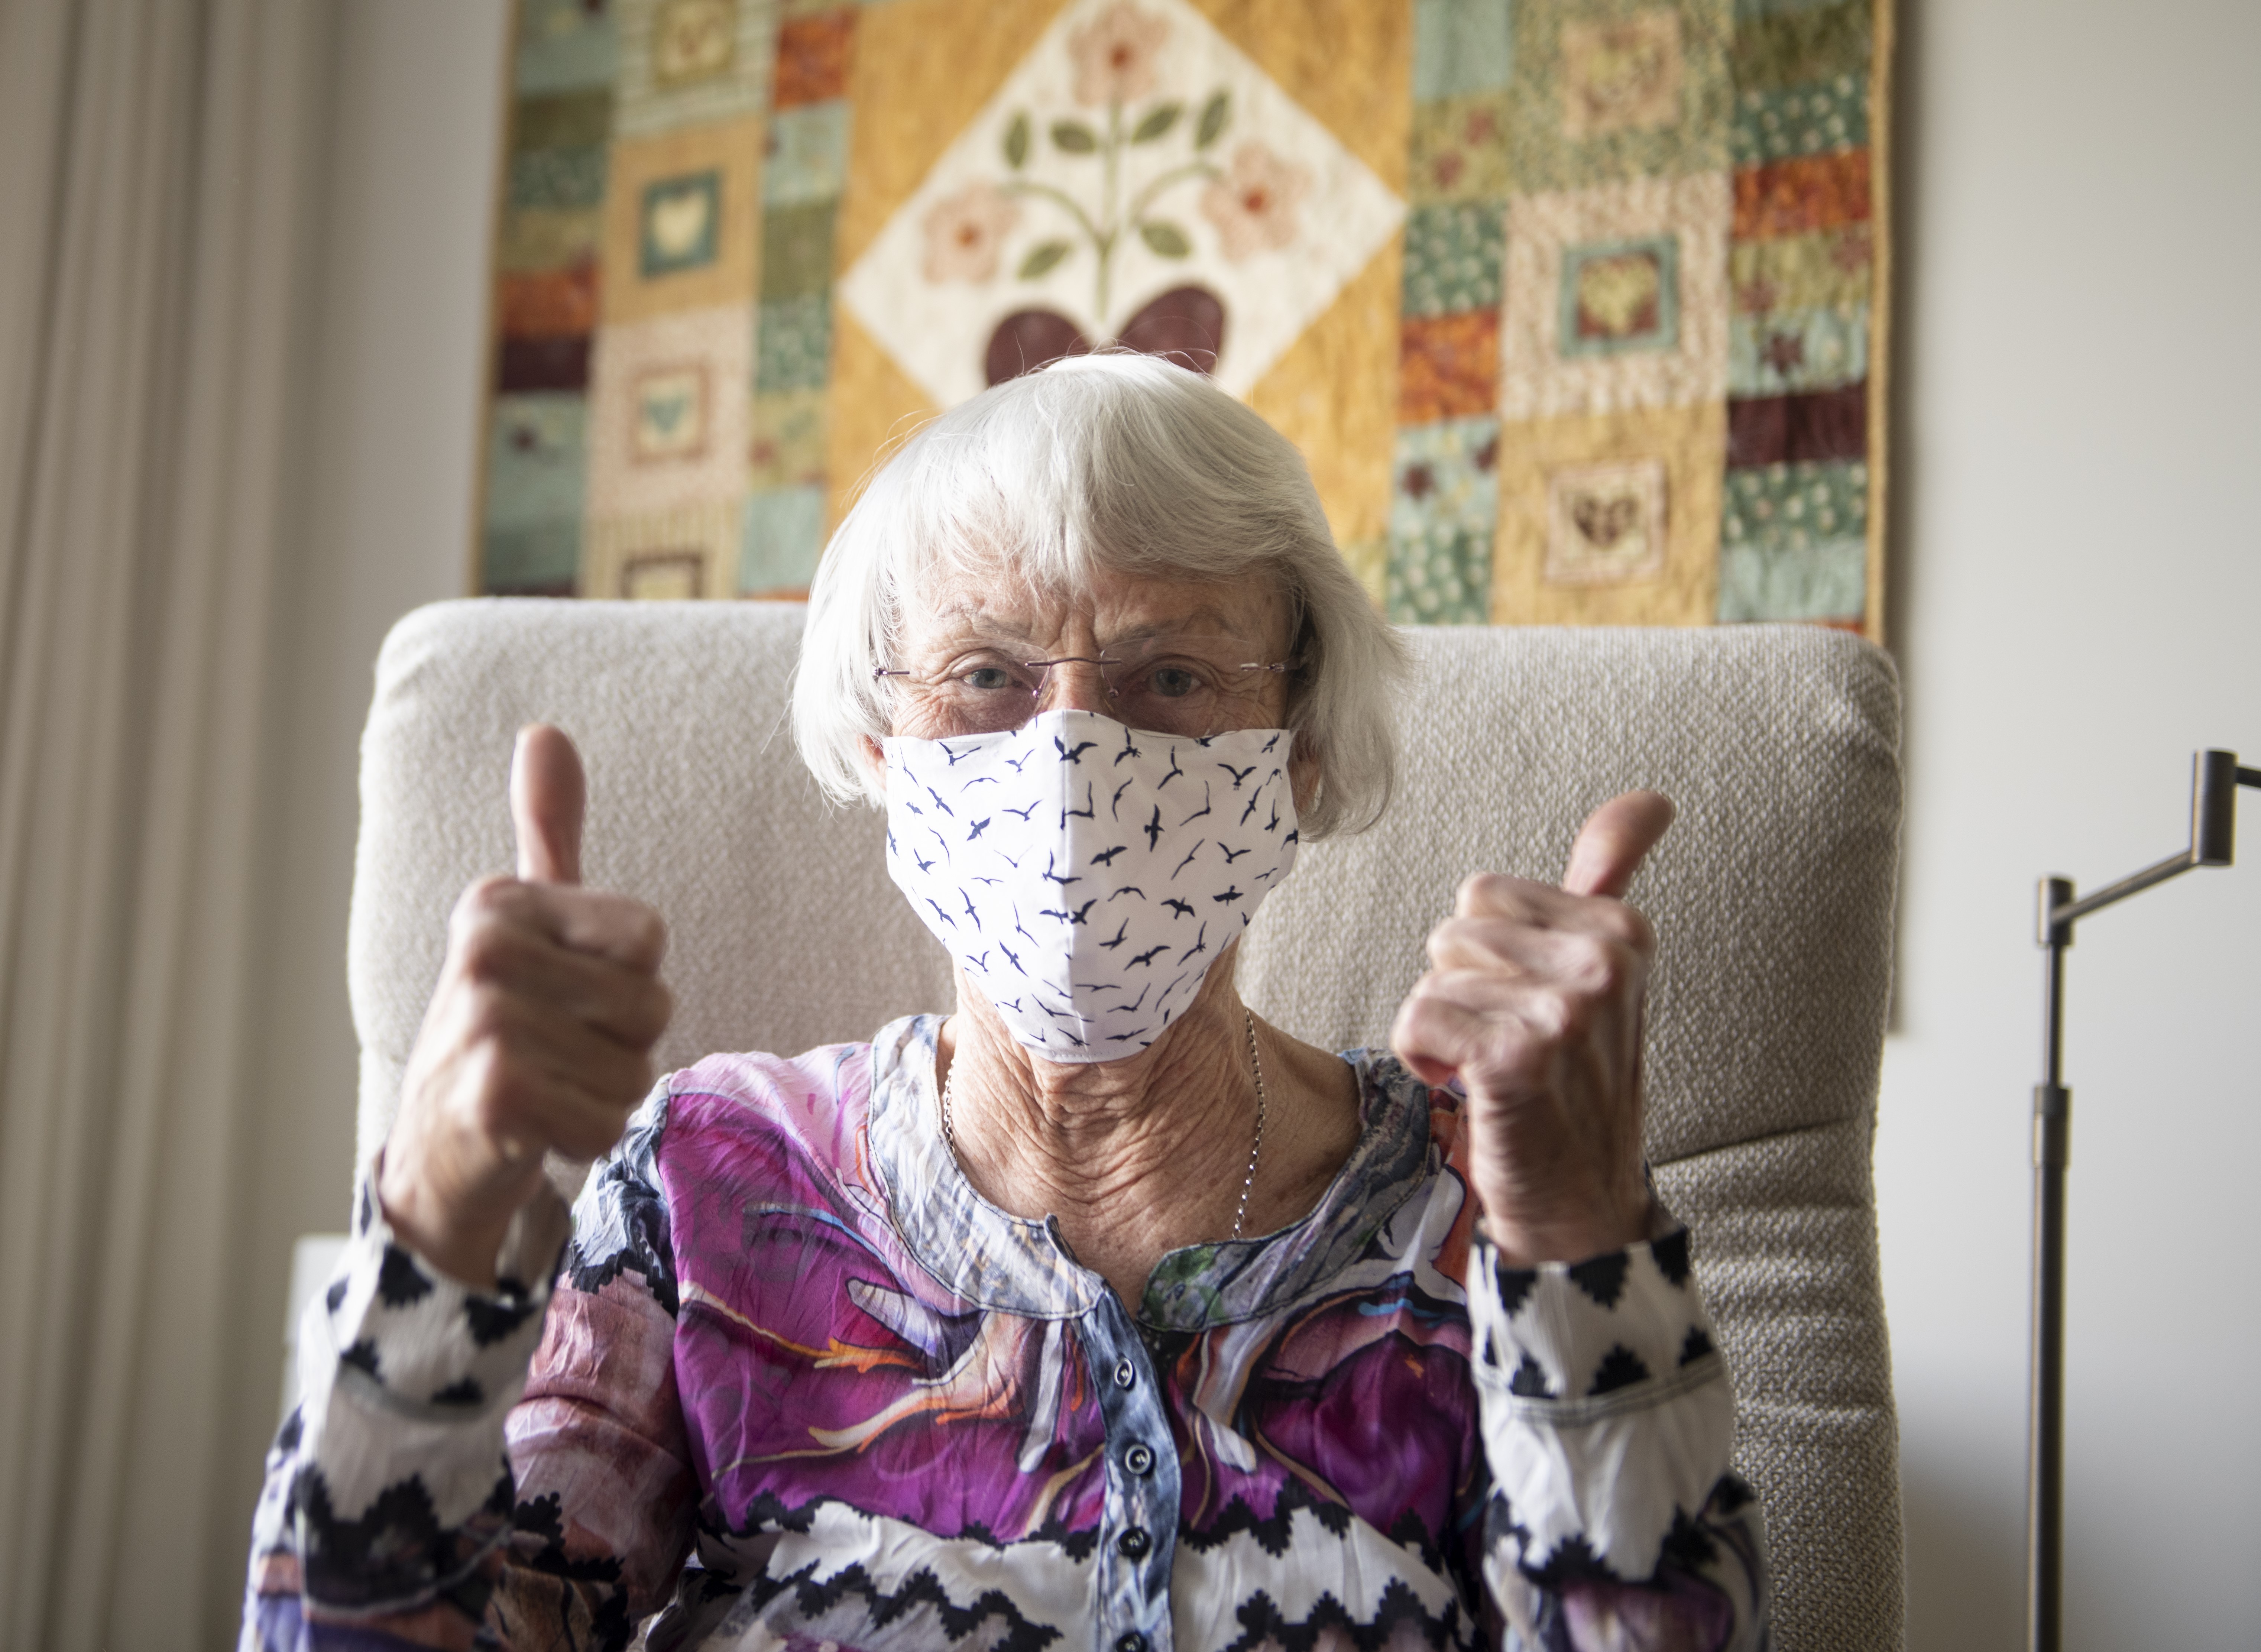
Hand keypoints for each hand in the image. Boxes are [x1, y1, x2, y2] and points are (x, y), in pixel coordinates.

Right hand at [378, 725, 671, 1286]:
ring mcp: (485, 1023)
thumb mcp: (525, 925)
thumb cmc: (503, 1034)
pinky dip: (582, 1142)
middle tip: (554, 1057)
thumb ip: (546, 831)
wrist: (437, 1154)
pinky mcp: (495, 1097)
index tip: (566, 998)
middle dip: (620, 1049)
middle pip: (652, 1007)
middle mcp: (486, 951)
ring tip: (543, 1094)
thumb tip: (545, 731)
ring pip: (633, 1074)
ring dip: (602, 1098)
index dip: (628, 982)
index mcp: (501, 903)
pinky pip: (605, 1123)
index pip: (649, 938)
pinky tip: (532, 1134)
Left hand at [1390, 792, 1672, 1265]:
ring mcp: (1565, 1010)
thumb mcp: (1599, 970)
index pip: (1486, 894)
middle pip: (1454, 927)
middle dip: (1462, 985)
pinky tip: (1466, 1089)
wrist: (1579, 1203)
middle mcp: (1603, 962)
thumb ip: (1610, 875)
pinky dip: (1423, 1057)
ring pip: (1433, 975)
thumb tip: (1650, 797)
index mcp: (1622, 930)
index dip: (1488, 955)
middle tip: (1508, 1042)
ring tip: (1492, 1068)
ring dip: (1445, 1026)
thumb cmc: (1572, 1082)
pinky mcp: (1518, 1057)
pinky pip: (1418, 1017)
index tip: (1530, 1007)